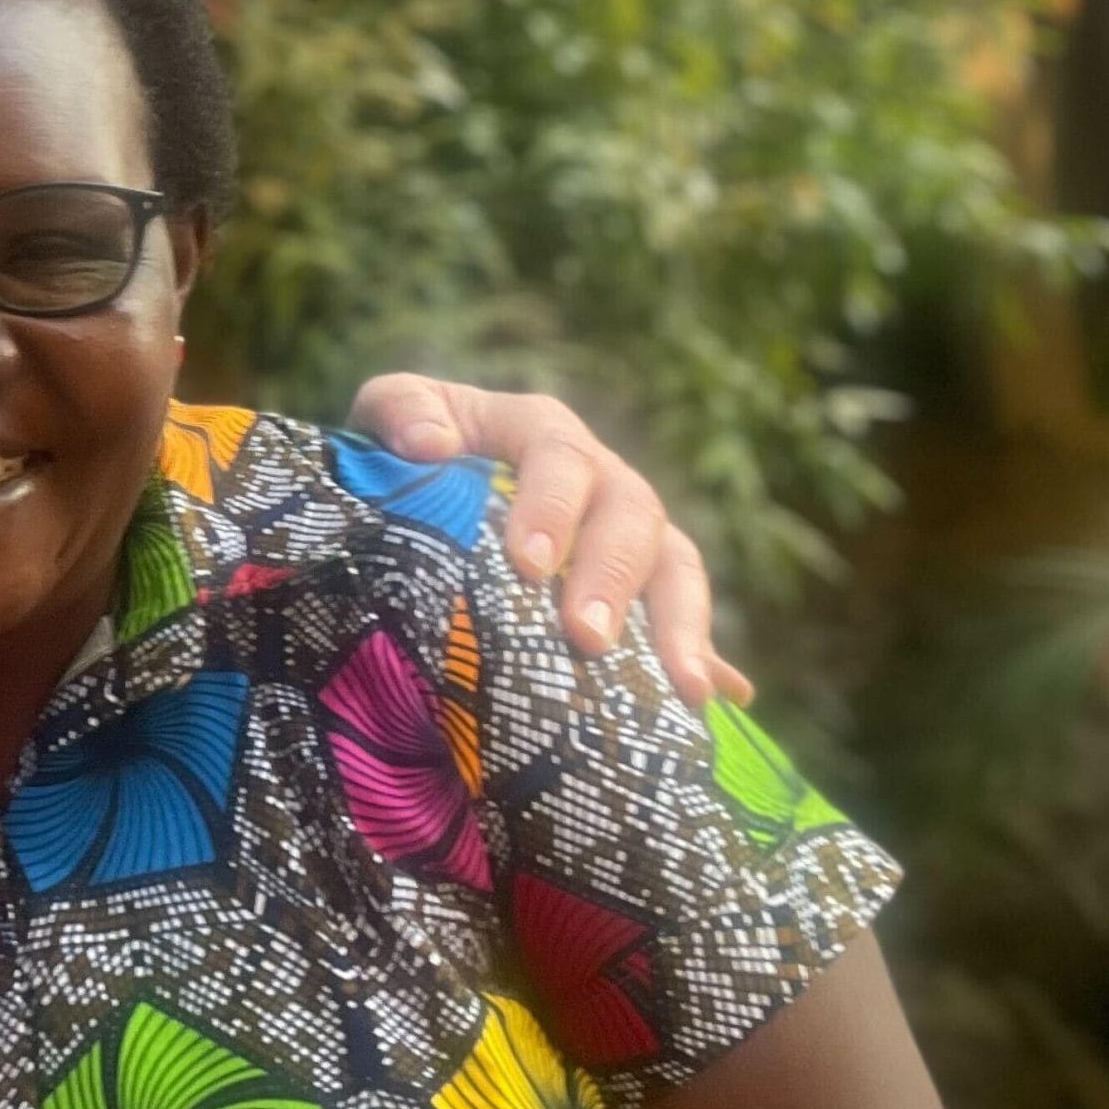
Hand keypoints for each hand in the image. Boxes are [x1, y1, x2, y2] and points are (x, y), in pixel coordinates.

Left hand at [346, 374, 752, 707]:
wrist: (419, 493)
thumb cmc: (407, 452)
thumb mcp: (390, 413)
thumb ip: (399, 410)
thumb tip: (430, 444)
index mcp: (541, 432)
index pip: (559, 457)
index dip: (551, 507)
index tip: (527, 564)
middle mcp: (600, 479)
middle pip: (630, 516)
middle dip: (612, 578)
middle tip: (588, 638)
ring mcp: (629, 534)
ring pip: (675, 567)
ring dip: (680, 625)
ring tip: (682, 687)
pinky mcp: (643, 589)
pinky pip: (684, 619)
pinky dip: (705, 657)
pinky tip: (719, 698)